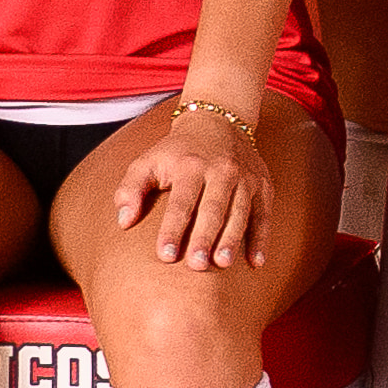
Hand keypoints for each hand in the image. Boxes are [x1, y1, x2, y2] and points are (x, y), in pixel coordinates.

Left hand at [111, 89, 275, 274]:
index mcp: (190, 165)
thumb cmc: (177, 151)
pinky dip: (261, 239)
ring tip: (222, 264)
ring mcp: (246, 178)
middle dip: (204, 237)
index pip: (181, 202)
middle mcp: (221, 170)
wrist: (218, 122)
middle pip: (213, 208)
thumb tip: (123, 222)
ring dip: (232, 239)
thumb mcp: (148, 161)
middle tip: (196, 265)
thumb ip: (130, 189)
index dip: (172, 229)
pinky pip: (264, 214)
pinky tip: (256, 262)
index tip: (165, 255)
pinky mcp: (263, 186)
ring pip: (240, 212)